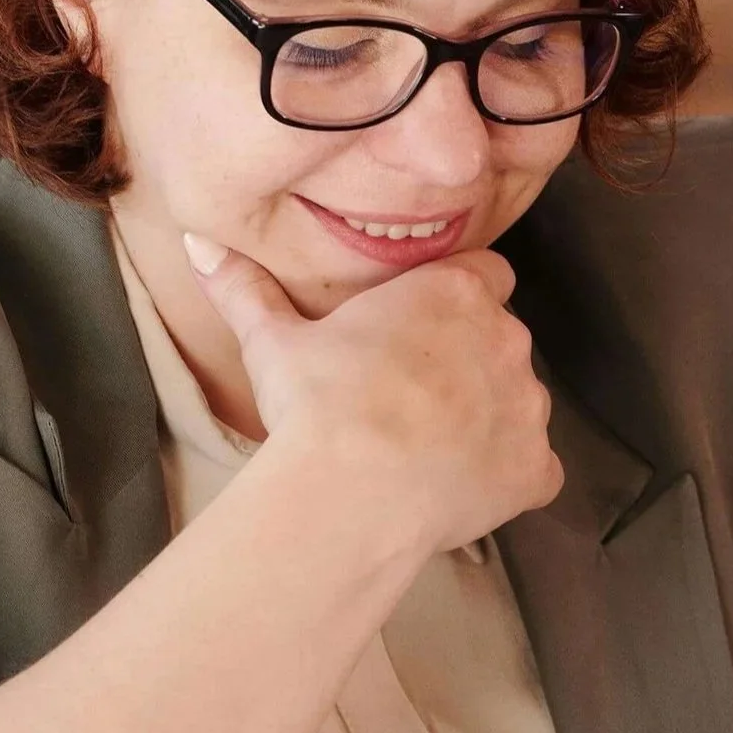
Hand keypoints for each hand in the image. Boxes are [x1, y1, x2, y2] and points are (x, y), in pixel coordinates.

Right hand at [184, 234, 562, 557]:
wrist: (352, 490)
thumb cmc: (317, 404)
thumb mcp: (273, 341)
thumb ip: (246, 289)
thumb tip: (197, 242)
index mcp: (455, 293)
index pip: (485, 277)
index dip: (454, 303)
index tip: (420, 332)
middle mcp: (507, 339)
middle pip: (501, 341)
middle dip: (469, 364)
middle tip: (413, 399)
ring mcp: (529, 406)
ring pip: (520, 404)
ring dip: (489, 420)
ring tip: (429, 451)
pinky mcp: (536, 468)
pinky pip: (535, 469)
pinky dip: (508, 479)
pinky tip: (459, 491)